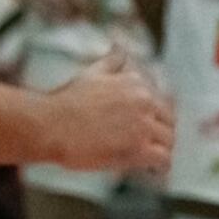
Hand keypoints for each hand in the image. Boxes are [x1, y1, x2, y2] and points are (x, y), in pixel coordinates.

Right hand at [39, 52, 171, 174]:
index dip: (155, 117)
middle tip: (153, 145)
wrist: (50, 125)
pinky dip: (161, 166)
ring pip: (169, 141)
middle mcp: (144, 101)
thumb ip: (111, 62)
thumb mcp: (92, 73)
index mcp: (136, 83)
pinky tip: (154, 170)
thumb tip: (120, 47)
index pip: (161, 101)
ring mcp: (142, 126)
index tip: (148, 126)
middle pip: (169, 121)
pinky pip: (163, 159)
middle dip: (162, 133)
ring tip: (154, 160)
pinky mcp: (138, 149)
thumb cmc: (66, 101)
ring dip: (162, 150)